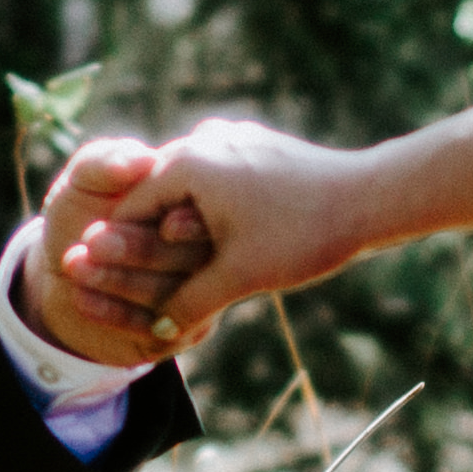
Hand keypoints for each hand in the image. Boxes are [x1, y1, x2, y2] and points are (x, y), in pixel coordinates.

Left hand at [16, 134, 211, 367]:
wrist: (60, 272)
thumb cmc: (79, 212)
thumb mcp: (83, 181)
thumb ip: (105, 163)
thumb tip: (140, 160)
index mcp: (196, 207)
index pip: (206, 215)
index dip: (183, 220)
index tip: (154, 220)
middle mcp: (207, 252)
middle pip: (191, 259)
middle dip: (141, 250)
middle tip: (94, 241)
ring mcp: (200, 297)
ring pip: (174, 296)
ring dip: (120, 281)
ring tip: (74, 264)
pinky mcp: (180, 333)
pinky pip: (156, 330)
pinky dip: (115, 313)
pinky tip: (81, 298)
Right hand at [66, 113, 387, 333]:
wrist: (371, 198)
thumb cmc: (302, 235)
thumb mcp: (238, 276)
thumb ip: (190, 302)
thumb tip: (159, 333)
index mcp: (187, 162)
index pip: (131, 209)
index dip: (115, 249)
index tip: (100, 278)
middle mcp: (204, 139)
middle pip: (157, 195)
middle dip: (145, 236)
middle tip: (125, 273)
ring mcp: (233, 138)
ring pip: (190, 187)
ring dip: (179, 223)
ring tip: (171, 261)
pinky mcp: (258, 146)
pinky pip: (218, 179)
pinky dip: (209, 208)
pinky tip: (214, 238)